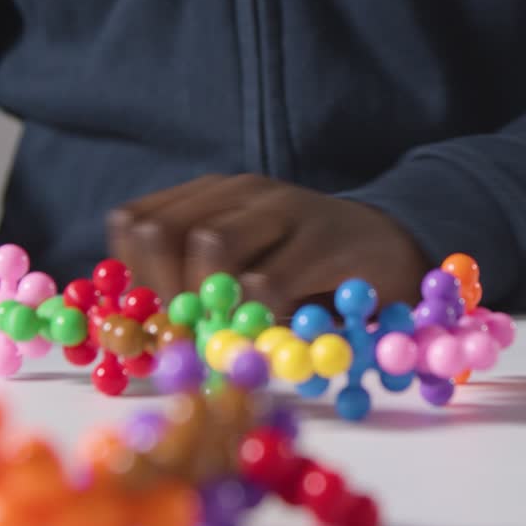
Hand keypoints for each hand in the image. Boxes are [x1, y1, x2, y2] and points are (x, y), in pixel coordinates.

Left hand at [106, 174, 430, 315]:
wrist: (392, 248)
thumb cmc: (307, 273)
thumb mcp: (244, 270)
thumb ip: (197, 288)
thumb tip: (147, 332)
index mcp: (209, 195)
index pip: (133, 223)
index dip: (136, 277)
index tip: (163, 318)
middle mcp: (239, 191)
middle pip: (161, 231)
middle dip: (167, 294)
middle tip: (197, 333)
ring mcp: (284, 207)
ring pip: (210, 245)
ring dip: (211, 303)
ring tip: (235, 332)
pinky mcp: (324, 238)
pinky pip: (268, 281)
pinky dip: (257, 318)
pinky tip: (272, 332)